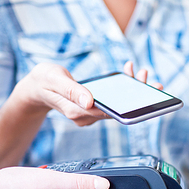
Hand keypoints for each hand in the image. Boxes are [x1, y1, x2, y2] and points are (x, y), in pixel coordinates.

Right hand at [13, 61, 161, 126]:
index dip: (128, 106)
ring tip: (142, 73)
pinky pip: (112, 101)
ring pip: (117, 105)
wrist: (35, 87)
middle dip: (137, 96)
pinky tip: (129, 72)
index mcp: (78, 112)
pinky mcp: (93, 108)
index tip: (144, 96)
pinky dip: (122, 87)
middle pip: (117, 111)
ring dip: (131, 89)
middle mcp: (86, 116)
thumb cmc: (43, 81)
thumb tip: (90, 101)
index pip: (108, 112)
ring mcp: (90, 113)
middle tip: (153, 83)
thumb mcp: (54, 80)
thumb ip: (71, 90)